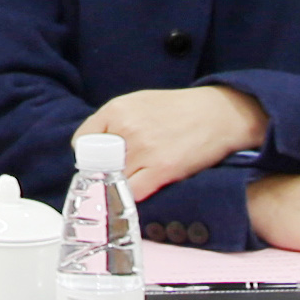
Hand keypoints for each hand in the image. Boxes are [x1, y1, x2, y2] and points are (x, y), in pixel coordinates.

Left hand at [77, 84, 267, 196]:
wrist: (217, 114)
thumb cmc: (179, 109)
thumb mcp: (140, 102)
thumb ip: (114, 121)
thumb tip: (94, 147)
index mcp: (117, 109)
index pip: (82, 140)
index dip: (89, 154)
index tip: (96, 161)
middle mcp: (126, 128)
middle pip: (97, 163)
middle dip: (103, 171)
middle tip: (114, 175)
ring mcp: (143, 150)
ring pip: (113, 180)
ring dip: (118, 186)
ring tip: (131, 183)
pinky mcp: (162, 169)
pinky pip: (133, 193)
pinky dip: (132, 197)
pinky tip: (140, 191)